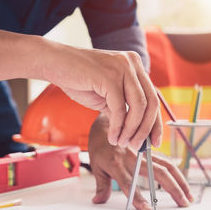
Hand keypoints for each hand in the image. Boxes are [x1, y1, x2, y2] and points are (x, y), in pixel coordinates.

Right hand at [42, 42, 161, 150]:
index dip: (156, 122)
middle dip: (146, 129)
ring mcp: (122, 67)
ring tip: (121, 142)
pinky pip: (119, 108)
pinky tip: (112, 136)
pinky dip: (117, 126)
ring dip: (131, 130)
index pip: (153, 98)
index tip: (154, 141)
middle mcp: (132, 64)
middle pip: (151, 102)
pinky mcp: (109, 76)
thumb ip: (121, 109)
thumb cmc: (78, 79)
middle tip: (137, 146)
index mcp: (134, 66)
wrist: (54, 63)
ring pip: (138, 106)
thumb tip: (133, 133)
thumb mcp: (105, 96)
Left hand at [88, 114, 193, 209]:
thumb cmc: (100, 147)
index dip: (137, 197)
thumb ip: (101, 186)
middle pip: (157, 173)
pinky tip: (183, 184)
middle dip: (172, 189)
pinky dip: (176, 173)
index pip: (127, 183)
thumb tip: (98, 201)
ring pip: (166, 166)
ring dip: (180, 181)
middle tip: (183, 204)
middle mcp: (133, 157)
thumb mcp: (96, 167)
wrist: (105, 124)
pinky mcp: (149, 150)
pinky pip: (165, 161)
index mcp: (116, 163)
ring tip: (188, 197)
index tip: (146, 209)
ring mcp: (143, 153)